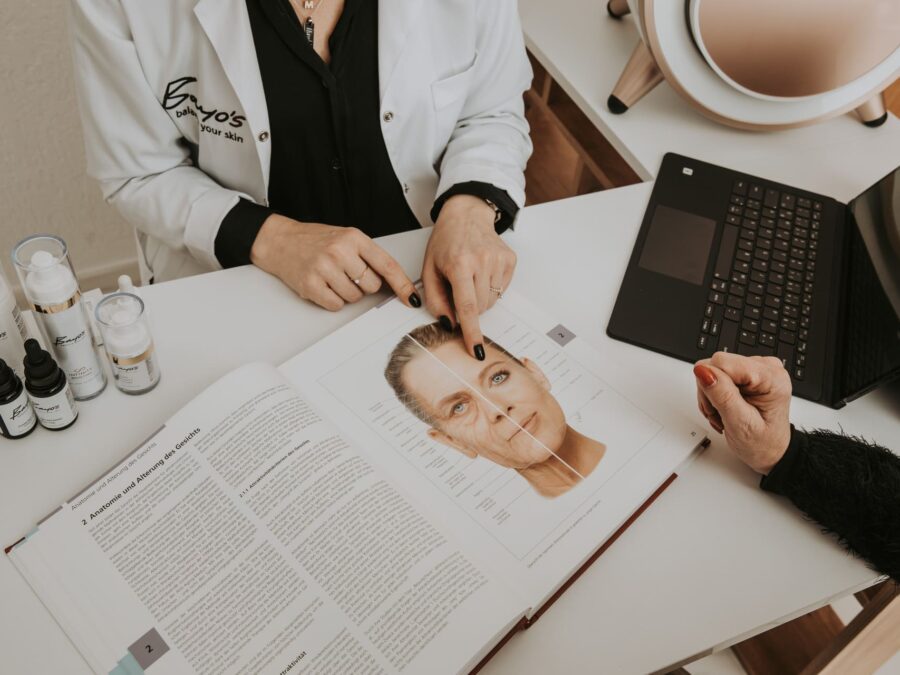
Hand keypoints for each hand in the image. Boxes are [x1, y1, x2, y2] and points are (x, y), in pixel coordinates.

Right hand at [251, 214, 419, 310]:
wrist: (281, 241)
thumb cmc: (316, 240)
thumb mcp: (346, 238)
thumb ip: (368, 256)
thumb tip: (394, 282)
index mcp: (354, 238)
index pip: (387, 265)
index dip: (402, 284)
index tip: (411, 298)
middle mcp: (340, 251)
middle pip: (372, 286)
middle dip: (364, 284)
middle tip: (347, 273)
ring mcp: (324, 268)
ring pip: (354, 297)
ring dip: (347, 293)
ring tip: (332, 277)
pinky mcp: (311, 284)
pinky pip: (336, 305)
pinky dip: (333, 300)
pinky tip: (324, 285)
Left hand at [422, 195, 516, 358]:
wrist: (466, 215)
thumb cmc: (445, 242)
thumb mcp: (429, 269)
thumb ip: (435, 299)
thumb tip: (449, 323)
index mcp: (460, 263)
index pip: (467, 306)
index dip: (471, 331)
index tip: (476, 350)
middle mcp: (482, 261)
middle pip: (480, 307)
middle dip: (469, 309)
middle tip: (459, 289)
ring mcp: (499, 260)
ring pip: (492, 301)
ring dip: (480, 299)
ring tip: (470, 277)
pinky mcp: (510, 259)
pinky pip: (502, 290)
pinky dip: (491, 288)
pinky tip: (482, 272)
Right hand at [693, 352, 792, 473]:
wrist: (770, 451)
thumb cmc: (762, 442)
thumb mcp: (740, 424)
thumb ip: (722, 395)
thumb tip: (703, 371)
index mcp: (771, 377)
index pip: (723, 363)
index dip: (712, 384)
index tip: (719, 406)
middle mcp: (765, 367)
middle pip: (717, 365)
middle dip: (711, 391)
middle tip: (722, 414)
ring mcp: (755, 368)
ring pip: (713, 370)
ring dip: (712, 395)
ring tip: (724, 414)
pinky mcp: (746, 372)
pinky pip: (716, 374)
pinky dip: (715, 393)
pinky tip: (725, 407)